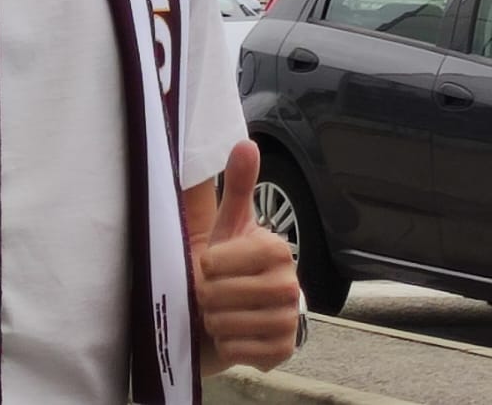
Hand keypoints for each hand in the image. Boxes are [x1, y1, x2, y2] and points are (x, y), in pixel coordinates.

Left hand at [193, 140, 302, 373]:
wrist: (233, 313)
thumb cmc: (223, 265)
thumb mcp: (226, 224)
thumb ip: (234, 185)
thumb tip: (246, 143)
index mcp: (278, 250)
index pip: (219, 261)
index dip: (206, 264)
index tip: (210, 263)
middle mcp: (291, 287)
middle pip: (219, 294)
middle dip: (205, 294)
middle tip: (212, 291)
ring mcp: (290, 322)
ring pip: (224, 323)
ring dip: (212, 319)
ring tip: (220, 310)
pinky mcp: (283, 353)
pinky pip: (236, 349)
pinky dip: (225, 344)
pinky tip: (232, 334)